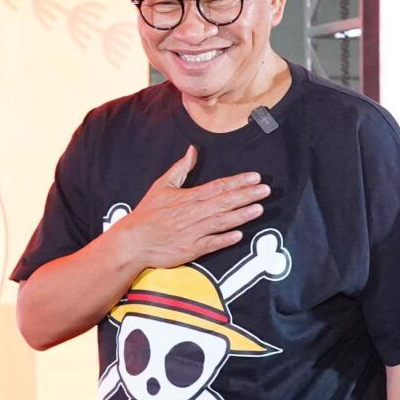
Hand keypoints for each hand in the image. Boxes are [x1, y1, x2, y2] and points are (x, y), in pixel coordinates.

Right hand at [108, 146, 269, 270]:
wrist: (133, 241)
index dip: (237, 182)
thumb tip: (192, 150)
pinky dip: (224, 239)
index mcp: (188, 197)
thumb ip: (181, 168)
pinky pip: (210, 244)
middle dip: (246, 195)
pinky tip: (239, 235)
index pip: (217, 186)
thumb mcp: (162, 185)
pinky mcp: (190, 249)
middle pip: (224, 202)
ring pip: (221, 221)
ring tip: (259, 209)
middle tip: (266, 190)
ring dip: (241, 215)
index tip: (255, 177)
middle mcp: (193, 213)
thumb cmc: (148, 213)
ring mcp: (192, 232)